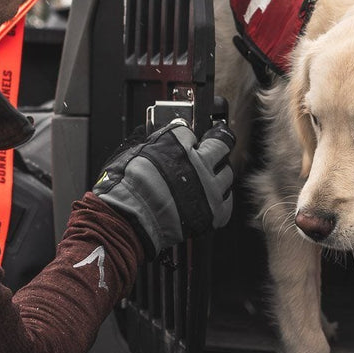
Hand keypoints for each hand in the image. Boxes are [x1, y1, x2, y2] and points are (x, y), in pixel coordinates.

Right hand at [93, 118, 235, 257]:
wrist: (128, 220)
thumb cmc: (125, 190)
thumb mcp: (130, 154)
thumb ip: (148, 143)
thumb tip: (153, 137)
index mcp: (177, 145)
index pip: (189, 132)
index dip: (186, 137)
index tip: (186, 141)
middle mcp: (197, 164)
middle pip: (220, 145)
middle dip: (216, 144)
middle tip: (213, 146)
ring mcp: (208, 189)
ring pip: (227, 173)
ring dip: (219, 173)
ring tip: (209, 177)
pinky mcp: (213, 212)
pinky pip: (228, 202)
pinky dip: (221, 199)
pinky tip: (212, 198)